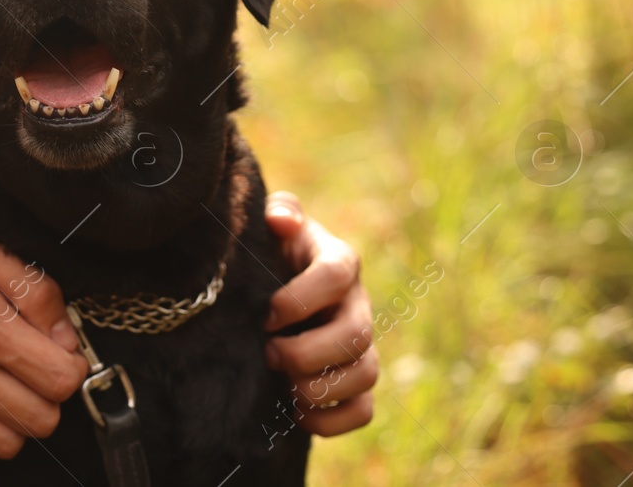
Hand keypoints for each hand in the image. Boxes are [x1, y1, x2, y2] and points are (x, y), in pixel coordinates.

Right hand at [0, 211, 88, 473]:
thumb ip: (37, 292)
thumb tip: (66, 338)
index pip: (60, 380)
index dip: (71, 367)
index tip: (60, 355)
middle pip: (41, 419)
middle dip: (48, 396)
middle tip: (33, 372)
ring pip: (8, 444)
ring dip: (16, 421)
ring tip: (5, 391)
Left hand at [262, 191, 377, 435]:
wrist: (269, 287)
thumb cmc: (269, 250)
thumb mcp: (268, 223)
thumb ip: (279, 212)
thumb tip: (281, 219)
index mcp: (338, 261)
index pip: (337, 275)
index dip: (301, 299)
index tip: (265, 314)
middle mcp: (357, 304)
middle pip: (356, 335)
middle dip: (307, 352)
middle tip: (269, 354)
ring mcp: (362, 345)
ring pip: (367, 374)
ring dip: (321, 387)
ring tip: (283, 384)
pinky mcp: (356, 381)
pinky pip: (363, 411)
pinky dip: (331, 420)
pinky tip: (297, 411)